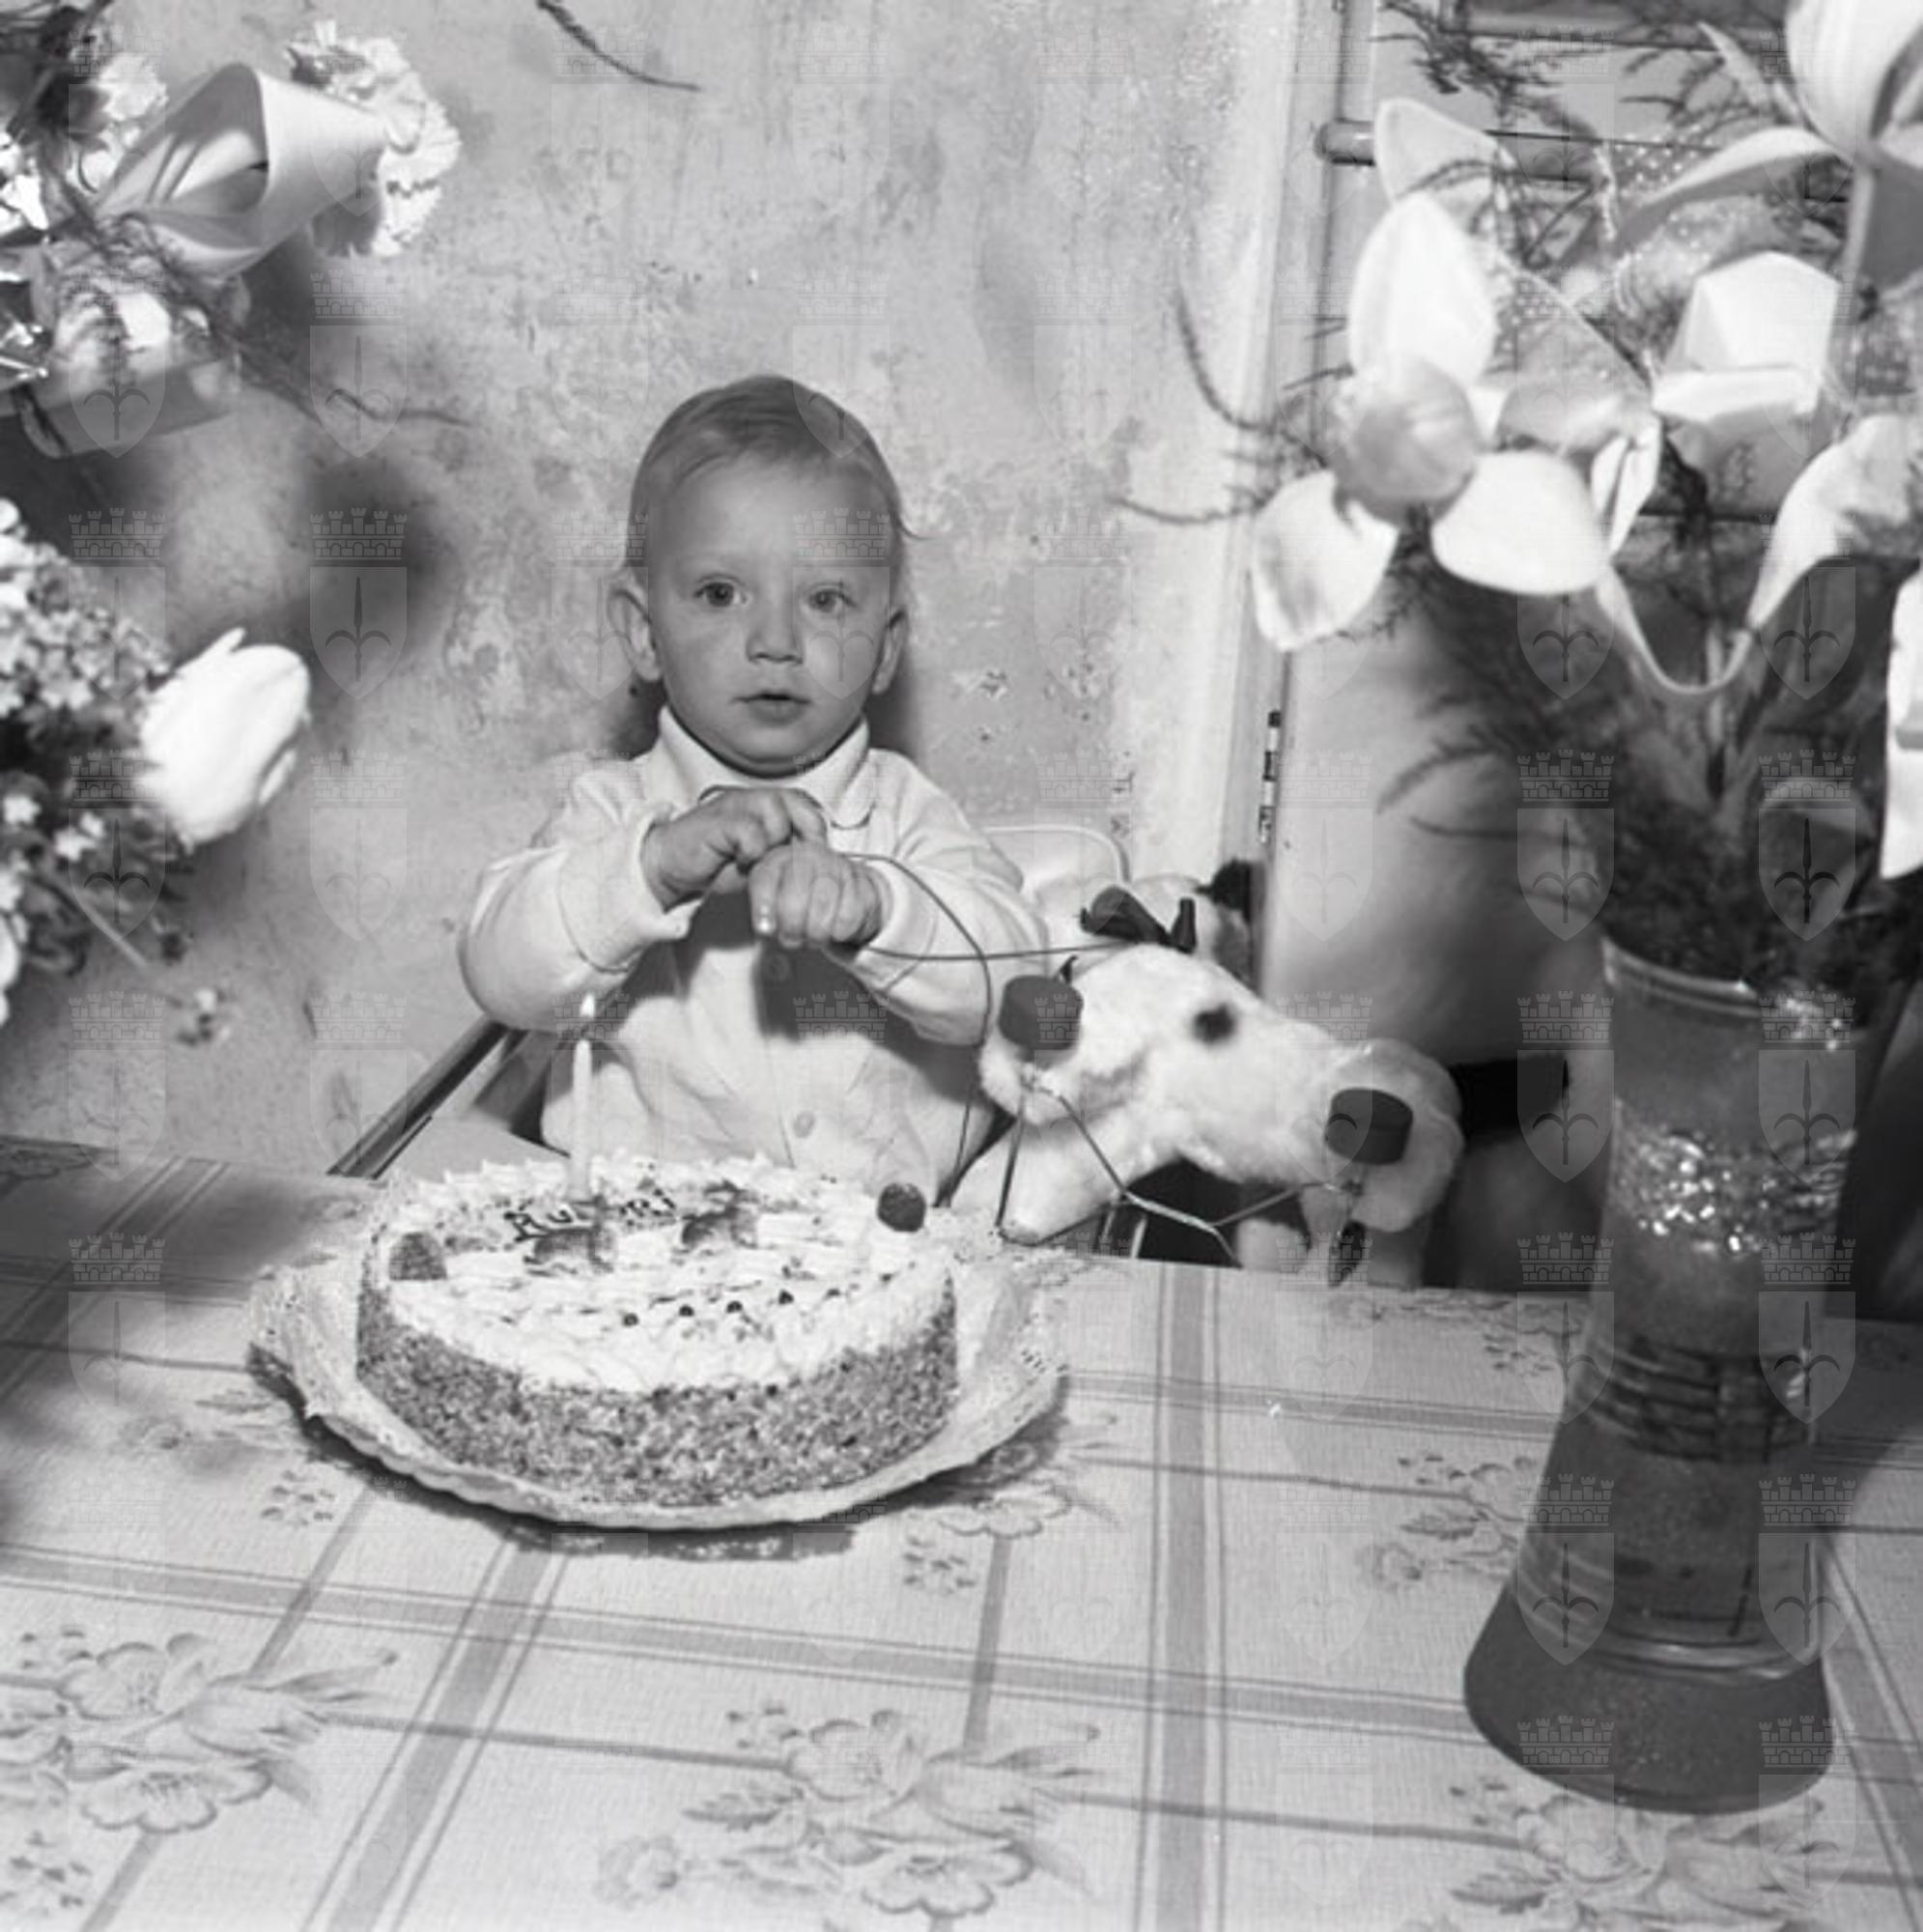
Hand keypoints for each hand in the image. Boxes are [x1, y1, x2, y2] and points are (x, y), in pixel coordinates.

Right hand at [641, 788, 827, 906]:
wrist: (673, 866)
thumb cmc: (717, 863)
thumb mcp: (762, 860)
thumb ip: (787, 853)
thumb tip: (821, 863)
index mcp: (764, 805)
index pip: (804, 804)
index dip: (815, 828)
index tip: (816, 854)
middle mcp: (751, 800)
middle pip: (794, 802)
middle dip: (802, 832)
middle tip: (794, 858)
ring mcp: (733, 807)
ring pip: (775, 813)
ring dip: (775, 842)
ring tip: (761, 859)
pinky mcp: (718, 822)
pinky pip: (750, 831)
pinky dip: (752, 850)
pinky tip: (742, 860)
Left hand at [746, 841, 887, 950]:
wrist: (843, 889)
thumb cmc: (800, 900)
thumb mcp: (772, 901)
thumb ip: (763, 913)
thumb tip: (765, 928)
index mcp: (779, 859)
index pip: (765, 881)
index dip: (763, 908)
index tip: (764, 930)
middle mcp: (809, 855)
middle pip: (794, 902)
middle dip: (792, 929)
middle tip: (793, 938)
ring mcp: (839, 865)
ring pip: (823, 909)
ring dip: (816, 933)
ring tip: (814, 935)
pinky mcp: (864, 882)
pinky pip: (849, 917)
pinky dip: (840, 932)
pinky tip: (836, 929)